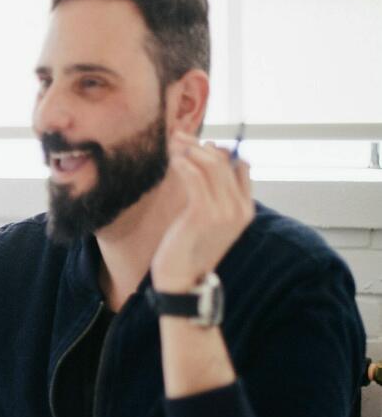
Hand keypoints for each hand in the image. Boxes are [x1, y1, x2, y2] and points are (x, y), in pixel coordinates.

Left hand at [151, 130, 253, 291]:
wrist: (181, 280)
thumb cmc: (188, 249)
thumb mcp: (206, 220)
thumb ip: (212, 196)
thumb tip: (206, 164)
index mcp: (245, 209)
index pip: (240, 167)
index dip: (220, 151)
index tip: (197, 145)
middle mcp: (239, 208)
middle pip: (224, 162)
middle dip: (199, 145)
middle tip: (178, 136)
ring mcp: (224, 211)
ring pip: (210, 165)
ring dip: (189, 149)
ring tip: (172, 143)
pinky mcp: (203, 213)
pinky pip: (195, 177)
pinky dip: (183, 163)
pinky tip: (172, 159)